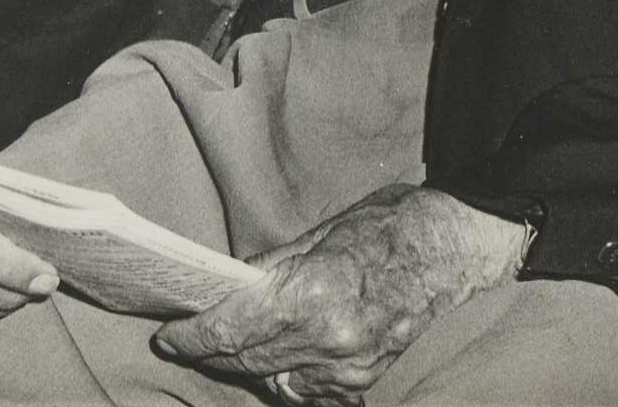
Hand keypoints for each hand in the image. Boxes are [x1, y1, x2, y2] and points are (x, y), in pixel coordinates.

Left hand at [150, 184, 527, 405]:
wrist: (449, 248)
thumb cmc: (383, 228)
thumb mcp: (314, 236)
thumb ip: (269, 272)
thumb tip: (227, 290)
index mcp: (310, 295)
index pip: (230, 329)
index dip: (191, 336)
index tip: (167, 336)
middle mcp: (328, 339)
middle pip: (247, 358)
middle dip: (210, 350)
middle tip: (184, 340)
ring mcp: (350, 366)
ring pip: (275, 380)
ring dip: (245, 366)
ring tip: (223, 348)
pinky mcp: (367, 378)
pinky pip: (310, 390)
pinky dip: (286, 378)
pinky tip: (273, 362)